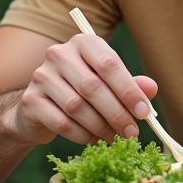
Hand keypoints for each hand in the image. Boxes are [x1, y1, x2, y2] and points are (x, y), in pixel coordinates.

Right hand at [10, 33, 157, 145]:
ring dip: (100, 127)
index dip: (129, 90)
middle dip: (116, 113)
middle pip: (92, 87)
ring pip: (77, 107)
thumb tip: (151, 89)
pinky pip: (61, 122)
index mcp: (84, 42)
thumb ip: (130, 84)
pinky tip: (92, 140)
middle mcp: (59, 54)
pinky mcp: (31, 100)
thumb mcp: (109, 84)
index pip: (109, 64)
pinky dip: (81, 135)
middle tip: (132, 132)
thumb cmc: (82, 90)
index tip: (144, 112)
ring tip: (114, 138)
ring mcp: (41, 76)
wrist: (40, 106)